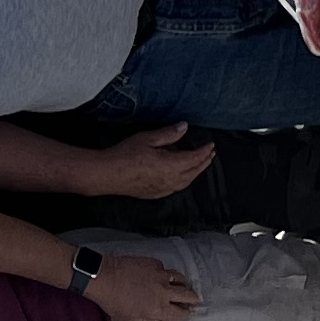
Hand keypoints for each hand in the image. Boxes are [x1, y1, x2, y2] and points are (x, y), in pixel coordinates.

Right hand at [85, 124, 216, 199]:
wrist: (108, 174)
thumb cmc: (125, 156)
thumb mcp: (148, 138)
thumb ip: (169, 134)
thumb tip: (183, 127)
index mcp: (172, 165)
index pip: (195, 158)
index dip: (204, 151)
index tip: (211, 145)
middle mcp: (171, 180)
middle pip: (194, 172)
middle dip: (204, 162)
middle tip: (210, 154)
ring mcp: (164, 189)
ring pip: (187, 182)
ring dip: (196, 172)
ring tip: (200, 165)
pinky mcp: (156, 193)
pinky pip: (177, 188)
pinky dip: (185, 181)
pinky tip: (182, 177)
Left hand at [85, 251, 200, 320]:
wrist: (103, 277)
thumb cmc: (113, 302)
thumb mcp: (130, 319)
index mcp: (159, 308)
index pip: (182, 313)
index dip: (186, 314)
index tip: (187, 313)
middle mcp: (164, 291)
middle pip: (187, 295)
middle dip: (193, 299)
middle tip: (195, 300)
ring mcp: (161, 275)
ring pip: (180, 278)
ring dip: (184, 284)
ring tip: (183, 286)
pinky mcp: (154, 263)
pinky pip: (165, 269)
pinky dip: (166, 274)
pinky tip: (161, 276)